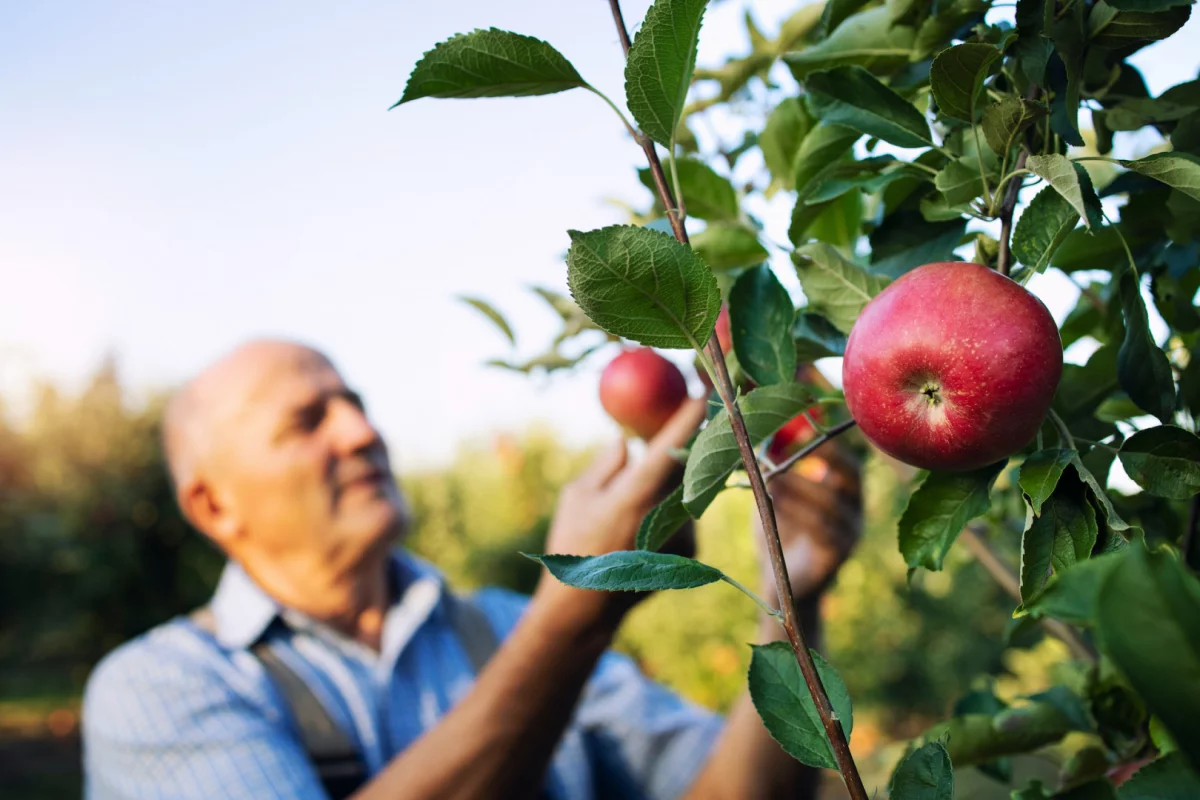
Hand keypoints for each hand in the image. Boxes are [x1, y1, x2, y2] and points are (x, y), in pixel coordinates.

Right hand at [538, 397, 707, 619]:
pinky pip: (685, 511)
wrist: (588, 607)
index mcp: (637, 494)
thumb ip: (607, 464)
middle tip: (678, 420)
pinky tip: (642, 529)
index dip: (690, 414)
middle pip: (687, 462)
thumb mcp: (577, 496)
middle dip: (685, 441)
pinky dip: (669, 508)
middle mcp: (668, 512)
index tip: (702, 389)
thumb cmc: (574, 543)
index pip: (672, 444)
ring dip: (670, 482)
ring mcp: (683, 532)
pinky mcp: (692, 548)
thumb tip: (628, 442)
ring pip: (685, 488)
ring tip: (634, 505)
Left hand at [753, 438, 861, 603]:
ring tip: (772, 477)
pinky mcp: (837, 555)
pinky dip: (796, 511)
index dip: (832, 446)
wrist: (779, 583)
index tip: (806, 430)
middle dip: (824, 460)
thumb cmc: (778, 534)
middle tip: (794, 449)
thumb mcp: (775, 498)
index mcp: (845, 495)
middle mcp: (854, 512)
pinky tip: (774, 503)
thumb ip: (773, 472)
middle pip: (851, 478)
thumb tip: (761, 439)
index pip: (850, 464)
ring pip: (829, 504)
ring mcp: (849, 535)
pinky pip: (821, 529)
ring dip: (799, 487)